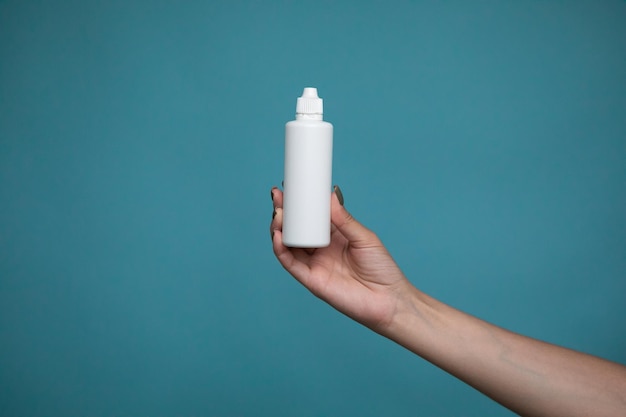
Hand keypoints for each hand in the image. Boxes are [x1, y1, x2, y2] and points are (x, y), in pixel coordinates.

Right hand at [270, 186, 410, 330]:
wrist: (389, 299)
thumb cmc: (382, 269)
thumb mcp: (365, 238)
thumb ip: (345, 220)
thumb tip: (330, 196)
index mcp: (333, 236)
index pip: (310, 218)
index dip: (298, 205)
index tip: (288, 188)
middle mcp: (320, 250)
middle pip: (294, 230)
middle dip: (283, 213)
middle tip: (278, 198)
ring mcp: (314, 264)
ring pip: (288, 245)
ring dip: (278, 229)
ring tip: (278, 214)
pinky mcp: (311, 280)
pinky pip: (290, 264)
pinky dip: (281, 250)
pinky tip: (279, 236)